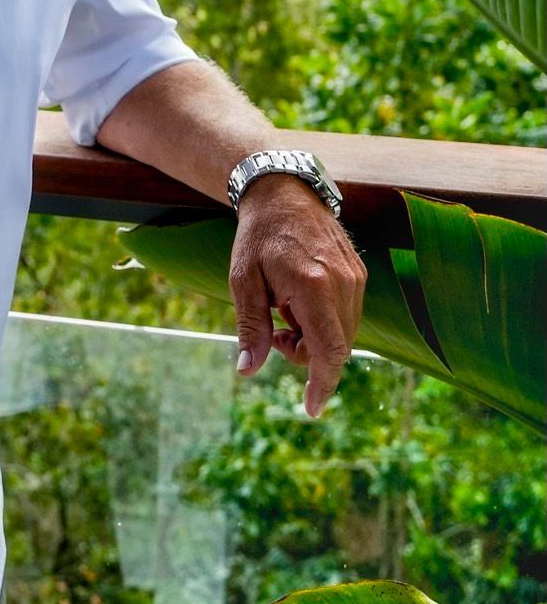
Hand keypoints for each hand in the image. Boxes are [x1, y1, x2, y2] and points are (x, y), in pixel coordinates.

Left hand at [228, 175, 366, 417]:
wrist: (282, 194)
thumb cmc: (258, 238)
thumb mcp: (243, 281)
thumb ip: (250, 327)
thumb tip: (247, 370)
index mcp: (313, 285)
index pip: (328, 350)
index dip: (322, 384)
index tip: (311, 409)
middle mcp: (342, 283)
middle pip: (336, 347)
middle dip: (306, 355)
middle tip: (275, 334)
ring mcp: (355, 278)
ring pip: (344, 334)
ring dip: (315, 338)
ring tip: (284, 311)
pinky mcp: (359, 274)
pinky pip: (347, 316)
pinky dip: (324, 323)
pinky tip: (299, 301)